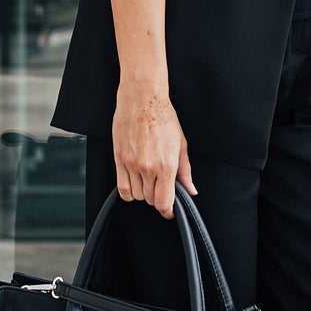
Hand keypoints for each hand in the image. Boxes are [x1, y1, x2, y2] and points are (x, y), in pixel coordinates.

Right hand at [111, 80, 197, 218]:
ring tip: (147, 178)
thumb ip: (185, 171)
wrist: (143, 99)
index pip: (164, 203)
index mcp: (166, 165)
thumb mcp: (181, 144)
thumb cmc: (163, 116)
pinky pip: (122, 188)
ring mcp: (132, 164)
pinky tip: (134, 182)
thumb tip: (191, 190)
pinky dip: (129, 191)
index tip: (169, 210)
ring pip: (136, 196)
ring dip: (143, 192)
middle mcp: (148, 168)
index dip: (167, 211)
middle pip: (150, 200)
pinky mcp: (119, 159)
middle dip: (156, 196)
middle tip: (160, 184)